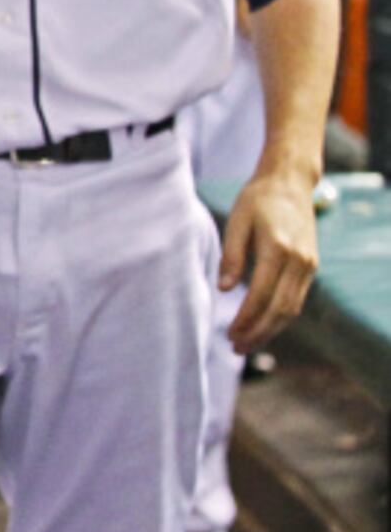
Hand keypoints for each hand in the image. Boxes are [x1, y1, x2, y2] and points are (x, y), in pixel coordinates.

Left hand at [221, 168, 318, 352]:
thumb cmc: (257, 200)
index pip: (261, 295)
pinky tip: (263, 325)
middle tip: (236, 347)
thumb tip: (222, 289)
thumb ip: (231, 255)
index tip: (229, 334)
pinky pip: (296, 299)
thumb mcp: (237, 220)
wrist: (289, 183)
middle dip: (258, 333)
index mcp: (278, 249)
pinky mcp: (310, 267)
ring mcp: (308, 265)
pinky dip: (280, 317)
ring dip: (270, 330)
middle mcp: (298, 261)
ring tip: (247, 343)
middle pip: (280, 309)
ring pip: (292, 309)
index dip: (245, 319)